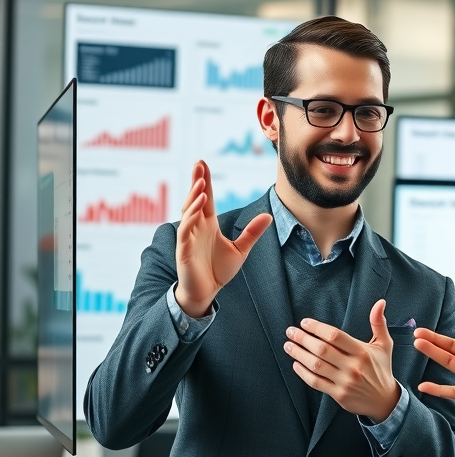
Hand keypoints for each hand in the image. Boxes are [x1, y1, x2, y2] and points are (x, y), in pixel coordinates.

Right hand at [174, 160, 271, 317]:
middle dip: (196, 182)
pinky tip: (198, 209)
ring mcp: (189, 238)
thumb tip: (268, 216)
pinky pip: (186, 231)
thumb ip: (252, 233)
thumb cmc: (218, 270)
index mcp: (208, 225)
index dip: (204, 181)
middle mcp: (196, 227)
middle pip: (195, 200)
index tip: (203, 164)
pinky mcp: (184, 250)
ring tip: (201, 185)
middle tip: (199, 164)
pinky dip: (190, 219)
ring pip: (189, 213)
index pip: (205, 199)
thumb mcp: (240, 250)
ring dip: (194, 199)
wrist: (206, 292)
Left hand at [284, 299, 399, 422]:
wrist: (384, 400)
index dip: (317, 328)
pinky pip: (316, 382)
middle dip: (303, 339)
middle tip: (291, 332)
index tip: (305, 323)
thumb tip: (380, 302)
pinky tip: (296, 364)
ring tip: (288, 345)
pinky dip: (303, 373)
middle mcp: (353, 367)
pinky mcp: (338, 395)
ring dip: (299, 354)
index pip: (335, 336)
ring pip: (316, 366)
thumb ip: (378, 323)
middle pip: (322, 350)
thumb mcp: (384, 344)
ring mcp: (345, 382)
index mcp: (363, 352)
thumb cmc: (381, 368)